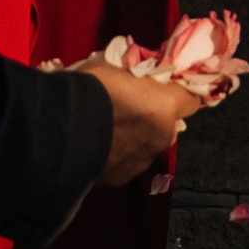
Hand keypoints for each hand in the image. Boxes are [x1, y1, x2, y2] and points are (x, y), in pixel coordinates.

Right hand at [83, 57, 211, 186]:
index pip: (191, 100)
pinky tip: (94, 150)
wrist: (57, 128)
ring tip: (105, 133)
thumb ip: (133, 78)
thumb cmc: (88, 88)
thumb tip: (133, 81)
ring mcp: (142, 161)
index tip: (165, 90)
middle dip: (152, 119)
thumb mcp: (115, 68)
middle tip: (127, 110)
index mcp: (165, 105)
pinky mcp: (121, 179)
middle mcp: (161, 136)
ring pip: (146, 147)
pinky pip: (124, 164)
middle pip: (167, 126)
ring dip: (133, 140)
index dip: (178, 94)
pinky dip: (115, 157)